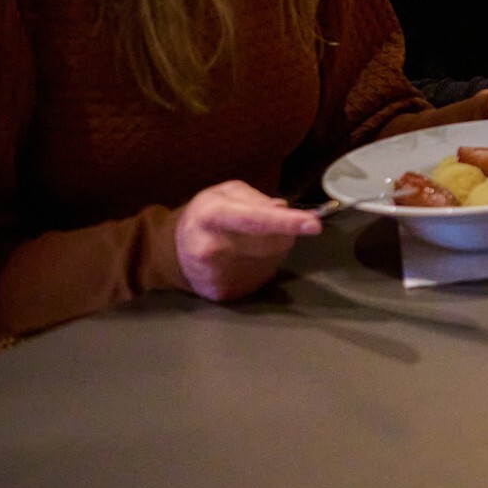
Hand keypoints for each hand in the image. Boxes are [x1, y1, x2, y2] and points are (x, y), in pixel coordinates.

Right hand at [173, 181, 320, 301]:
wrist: (172, 253)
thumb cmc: (205, 216)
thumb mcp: (226, 193)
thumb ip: (257, 198)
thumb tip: (284, 210)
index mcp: (212, 216)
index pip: (255, 219)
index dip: (287, 222)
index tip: (314, 224)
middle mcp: (214, 248)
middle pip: (274, 242)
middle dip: (285, 231)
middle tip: (269, 225)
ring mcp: (219, 275)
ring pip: (274, 260)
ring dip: (274, 249)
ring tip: (249, 242)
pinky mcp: (226, 294)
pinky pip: (264, 276)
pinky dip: (264, 265)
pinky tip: (243, 259)